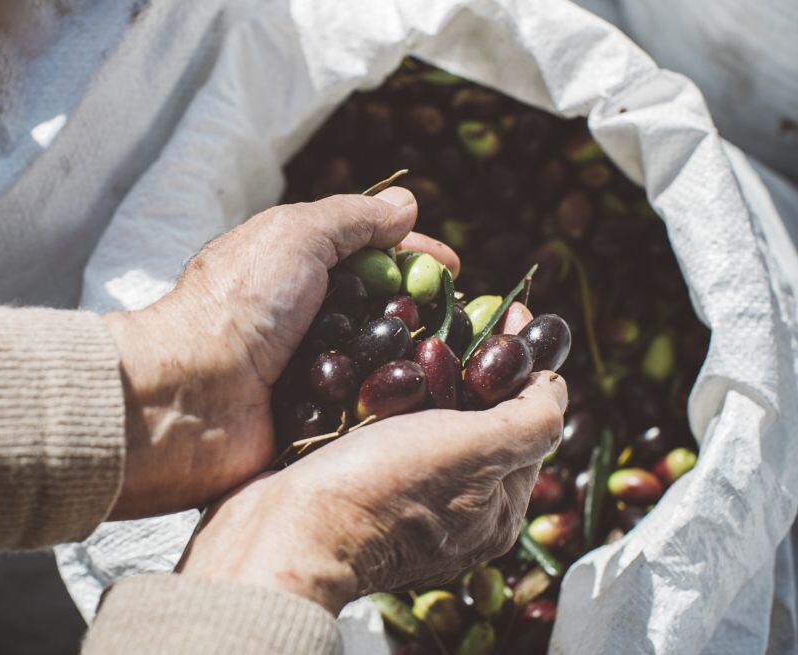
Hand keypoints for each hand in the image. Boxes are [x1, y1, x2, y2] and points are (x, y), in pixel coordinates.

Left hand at [104, 187, 458, 518]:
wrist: (188, 395)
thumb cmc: (237, 305)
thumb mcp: (294, 235)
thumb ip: (352, 218)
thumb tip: (405, 208)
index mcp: (293, 270)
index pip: (369, 258)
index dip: (414, 260)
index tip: (458, 271)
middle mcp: (301, 321)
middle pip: (378, 313)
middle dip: (422, 315)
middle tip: (464, 325)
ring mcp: (305, 375)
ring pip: (376, 366)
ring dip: (410, 365)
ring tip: (453, 369)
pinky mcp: (308, 425)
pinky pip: (361, 413)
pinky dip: (387, 407)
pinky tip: (423, 408)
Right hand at [177, 318, 566, 613]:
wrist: (283, 529)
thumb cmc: (382, 489)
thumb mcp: (474, 450)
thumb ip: (530, 420)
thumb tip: (556, 385)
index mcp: (495, 511)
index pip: (529, 424)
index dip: (525, 365)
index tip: (509, 310)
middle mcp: (453, 511)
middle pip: (478, 422)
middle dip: (473, 367)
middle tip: (457, 315)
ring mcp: (401, 498)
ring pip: (427, 423)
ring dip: (425, 376)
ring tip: (413, 328)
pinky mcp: (354, 483)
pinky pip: (383, 430)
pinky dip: (385, 395)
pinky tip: (372, 363)